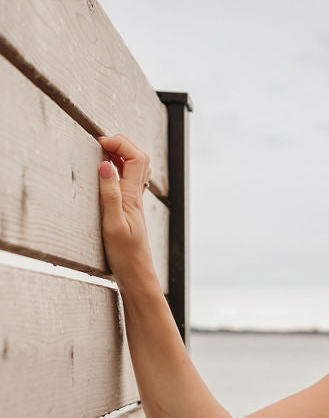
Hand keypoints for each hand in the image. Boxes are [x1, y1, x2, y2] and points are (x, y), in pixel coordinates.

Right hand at [96, 132, 157, 287]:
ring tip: (102, 151)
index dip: (119, 143)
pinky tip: (106, 172)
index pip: (136, 157)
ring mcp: (134, 202)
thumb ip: (110, 194)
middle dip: (122, 143)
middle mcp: (136, 196)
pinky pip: (128, 180)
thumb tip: (106, 165)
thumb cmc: (125, 256)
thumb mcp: (112, 225)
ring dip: (121, 154)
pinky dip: (119, 168)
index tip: (99, 142)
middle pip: (139, 157)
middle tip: (100, 142)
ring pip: (135, 168)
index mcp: (132, 197)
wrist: (136, 275)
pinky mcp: (129, 209)